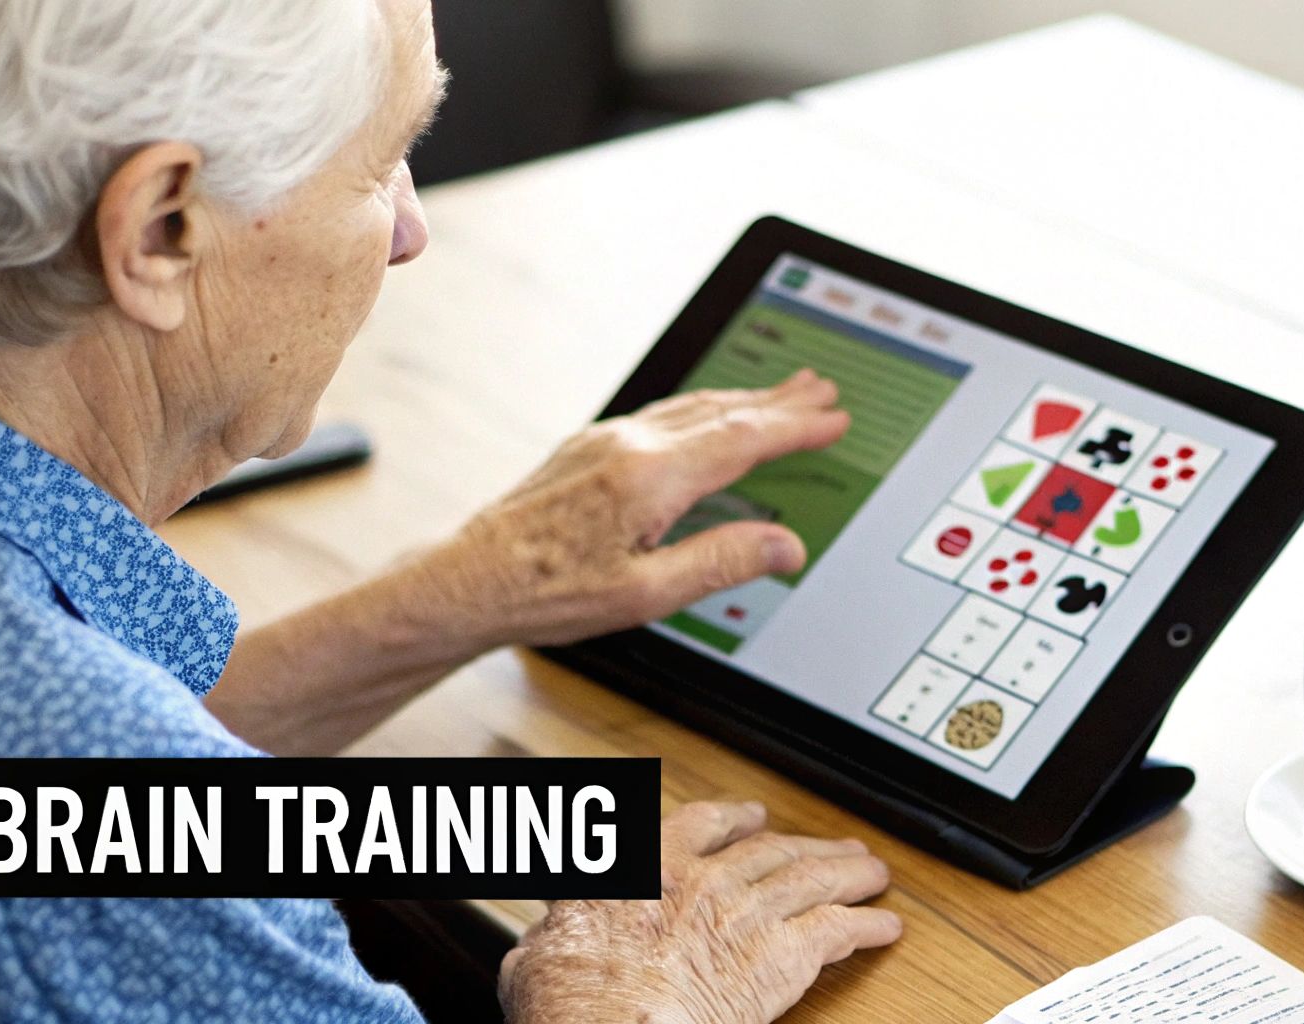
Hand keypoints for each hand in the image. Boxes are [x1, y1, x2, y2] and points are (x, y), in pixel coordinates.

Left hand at [425, 369, 848, 648]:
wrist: (469, 580)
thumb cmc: (549, 592)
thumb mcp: (646, 594)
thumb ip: (721, 563)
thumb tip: (785, 546)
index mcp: (650, 477)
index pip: (743, 440)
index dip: (795, 427)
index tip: (833, 417)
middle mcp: (628, 445)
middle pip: (721, 411)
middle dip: (778, 401)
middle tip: (823, 388)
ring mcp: (604, 440)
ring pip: (690, 407)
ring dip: (743, 399)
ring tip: (781, 393)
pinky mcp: (586, 446)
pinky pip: (661, 414)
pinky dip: (703, 409)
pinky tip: (708, 415)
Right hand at [498, 801, 901, 1023]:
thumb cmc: (572, 1000)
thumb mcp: (535, 955)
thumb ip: (550, 938)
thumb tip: (537, 948)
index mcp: (647, 865)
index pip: (699, 824)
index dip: (733, 819)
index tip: (750, 817)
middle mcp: (705, 878)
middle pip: (770, 849)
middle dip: (805, 845)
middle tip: (831, 844)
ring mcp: (750, 912)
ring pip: (814, 877)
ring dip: (848, 872)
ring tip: (872, 872)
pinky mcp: (784, 957)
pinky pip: (839, 930)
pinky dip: (867, 925)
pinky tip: (884, 927)